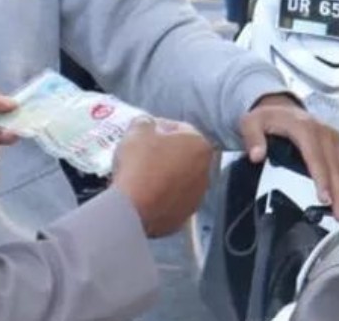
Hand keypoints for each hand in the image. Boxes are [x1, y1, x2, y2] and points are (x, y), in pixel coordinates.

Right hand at [112, 118, 214, 237]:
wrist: (132, 209)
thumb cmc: (139, 163)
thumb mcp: (137, 130)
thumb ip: (146, 122)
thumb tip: (147, 125)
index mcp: (200, 145)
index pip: (179, 129)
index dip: (158, 127)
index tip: (143, 133)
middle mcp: (206, 171)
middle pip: (182, 155)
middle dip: (164, 152)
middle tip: (141, 154)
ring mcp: (197, 197)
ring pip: (179, 179)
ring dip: (164, 175)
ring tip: (141, 175)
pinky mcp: (184, 216)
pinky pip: (171, 200)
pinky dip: (161, 196)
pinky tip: (144, 194)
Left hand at [239, 94, 338, 222]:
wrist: (281, 107)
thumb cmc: (268, 118)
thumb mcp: (252, 123)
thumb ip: (253, 138)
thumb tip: (256, 154)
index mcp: (304, 129)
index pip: (315, 157)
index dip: (322, 179)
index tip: (325, 199)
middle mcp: (323, 133)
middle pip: (335, 166)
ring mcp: (333, 137)